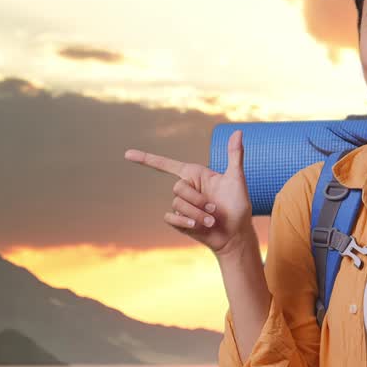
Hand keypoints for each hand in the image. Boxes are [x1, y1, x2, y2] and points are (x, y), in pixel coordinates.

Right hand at [123, 129, 255, 256]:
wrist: (236, 235)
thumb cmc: (239, 207)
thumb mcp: (237, 179)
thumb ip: (234, 155)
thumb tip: (238, 132)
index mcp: (195, 175)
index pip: (166, 165)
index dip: (146, 159)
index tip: (127, 154)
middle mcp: (186, 189)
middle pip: (177, 188)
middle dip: (198, 200)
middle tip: (215, 209)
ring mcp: (182, 206)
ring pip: (177, 204)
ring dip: (197, 214)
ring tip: (212, 221)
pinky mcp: (179, 221)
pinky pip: (170, 218)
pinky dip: (184, 222)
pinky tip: (197, 227)